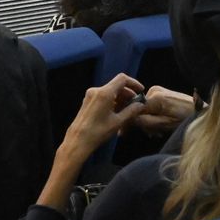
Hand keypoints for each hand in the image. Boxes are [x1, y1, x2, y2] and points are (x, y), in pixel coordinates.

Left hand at [36, 74, 144, 208]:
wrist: (78, 140)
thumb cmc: (98, 132)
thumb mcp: (118, 122)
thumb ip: (131, 111)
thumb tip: (141, 105)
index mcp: (105, 93)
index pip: (122, 79)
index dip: (133, 83)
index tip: (140, 91)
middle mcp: (96, 90)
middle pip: (116, 85)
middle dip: (127, 93)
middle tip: (135, 105)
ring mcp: (90, 95)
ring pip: (110, 91)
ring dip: (120, 98)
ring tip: (127, 111)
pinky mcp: (87, 101)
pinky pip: (103, 96)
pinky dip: (112, 101)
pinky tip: (116, 112)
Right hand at [135, 86, 194, 132]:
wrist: (201, 111)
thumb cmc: (185, 119)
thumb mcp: (164, 124)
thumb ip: (145, 122)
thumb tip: (130, 120)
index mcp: (155, 97)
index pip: (134, 110)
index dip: (132, 122)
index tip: (131, 133)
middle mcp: (153, 90)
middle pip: (138, 109)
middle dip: (144, 123)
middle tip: (155, 133)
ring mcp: (157, 90)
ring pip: (144, 108)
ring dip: (149, 120)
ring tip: (160, 130)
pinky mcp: (161, 92)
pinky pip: (150, 105)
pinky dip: (153, 115)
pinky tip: (162, 123)